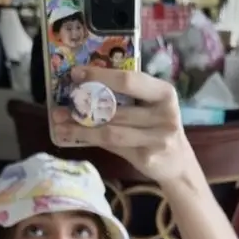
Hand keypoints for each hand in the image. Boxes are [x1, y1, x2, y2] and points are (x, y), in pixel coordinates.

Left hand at [50, 67, 199, 186]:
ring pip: (111, 131)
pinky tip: (75, 137)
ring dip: (82, 128)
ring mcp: (158, 138)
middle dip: (85, 106)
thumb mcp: (152, 107)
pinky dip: (92, 140)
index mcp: (164, 93)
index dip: (100, 76)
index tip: (75, 75)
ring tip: (60, 124)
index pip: (128, 81)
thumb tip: (83, 86)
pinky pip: (113, 147)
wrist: (178, 163)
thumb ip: (127, 97)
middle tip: (61, 106)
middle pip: (116, 108)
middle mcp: (165, 114)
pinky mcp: (148, 157)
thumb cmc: (158, 128)